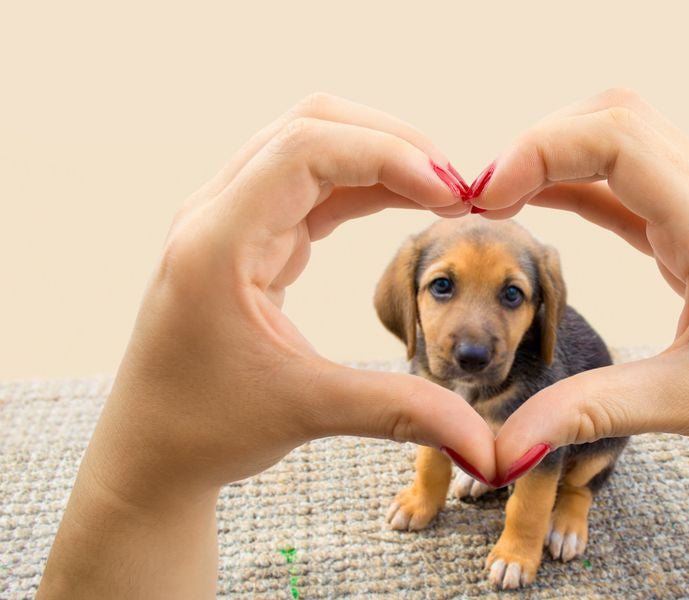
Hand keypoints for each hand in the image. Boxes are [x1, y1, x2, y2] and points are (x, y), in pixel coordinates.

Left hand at [38, 94, 495, 597]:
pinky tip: (407, 204)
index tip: (450, 195)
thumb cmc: (206, 429)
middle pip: (310, 126)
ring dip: (380, 159)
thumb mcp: (307, 412)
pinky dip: (364, 185)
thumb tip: (486, 446)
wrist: (151, 452)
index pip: (306, 150)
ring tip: (443, 195)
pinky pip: (312, 185)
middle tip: (457, 187)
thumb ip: (401, 411)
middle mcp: (217, 215)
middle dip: (391, 144)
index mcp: (217, 241)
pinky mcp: (248, 237)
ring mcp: (230, 220)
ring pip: (312, 146)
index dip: (387, 157)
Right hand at [474, 89, 688, 596]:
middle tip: (486, 195)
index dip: (544, 148)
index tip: (490, 196)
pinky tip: (543, 202)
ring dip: (561, 158)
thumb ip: (590, 412)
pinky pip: (634, 190)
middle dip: (543, 141)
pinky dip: (582, 187)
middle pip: (620, 120)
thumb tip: (501, 447)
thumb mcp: (687, 406)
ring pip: (628, 146)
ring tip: (502, 197)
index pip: (624, 140)